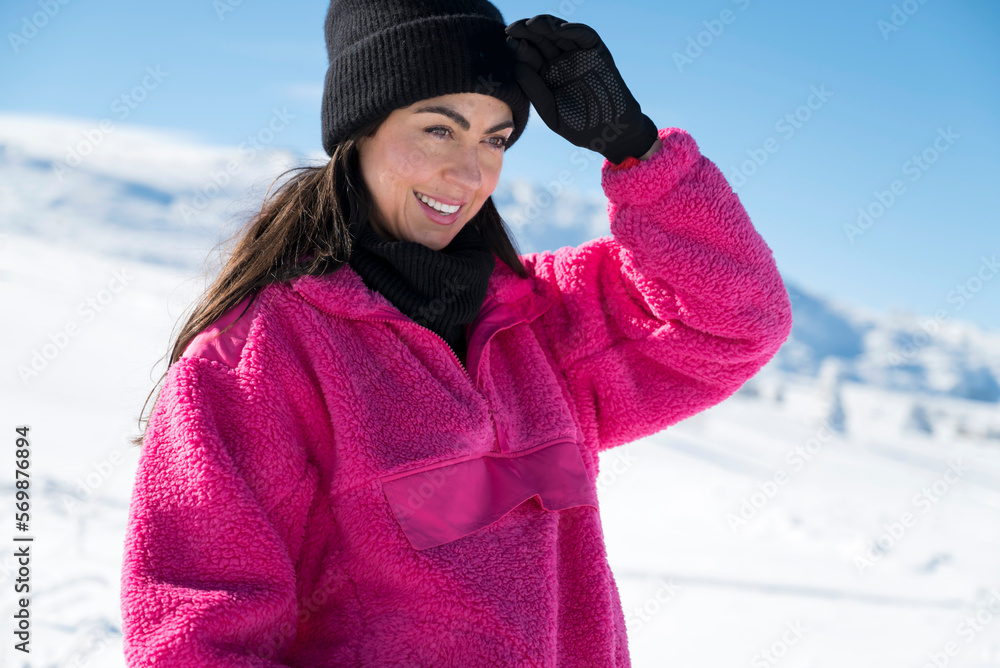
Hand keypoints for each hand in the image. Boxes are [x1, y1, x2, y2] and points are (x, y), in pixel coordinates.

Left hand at [505, 14, 658, 164]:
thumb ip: (534, 90)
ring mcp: (577, 54)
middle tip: (513, 28)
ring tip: (532, 24)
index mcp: (544, 74)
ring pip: (559, 33)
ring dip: (546, 25)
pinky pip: (584, 35)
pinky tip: (559, 30)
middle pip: (540, 39)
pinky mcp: (596, 52)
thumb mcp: (551, 111)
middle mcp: (559, 61)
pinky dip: (573, 29)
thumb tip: (516, 67)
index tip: (507, 41)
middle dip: (526, 31)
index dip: (517, 47)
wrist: (610, 131)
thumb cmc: (579, 126)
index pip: (528, 55)